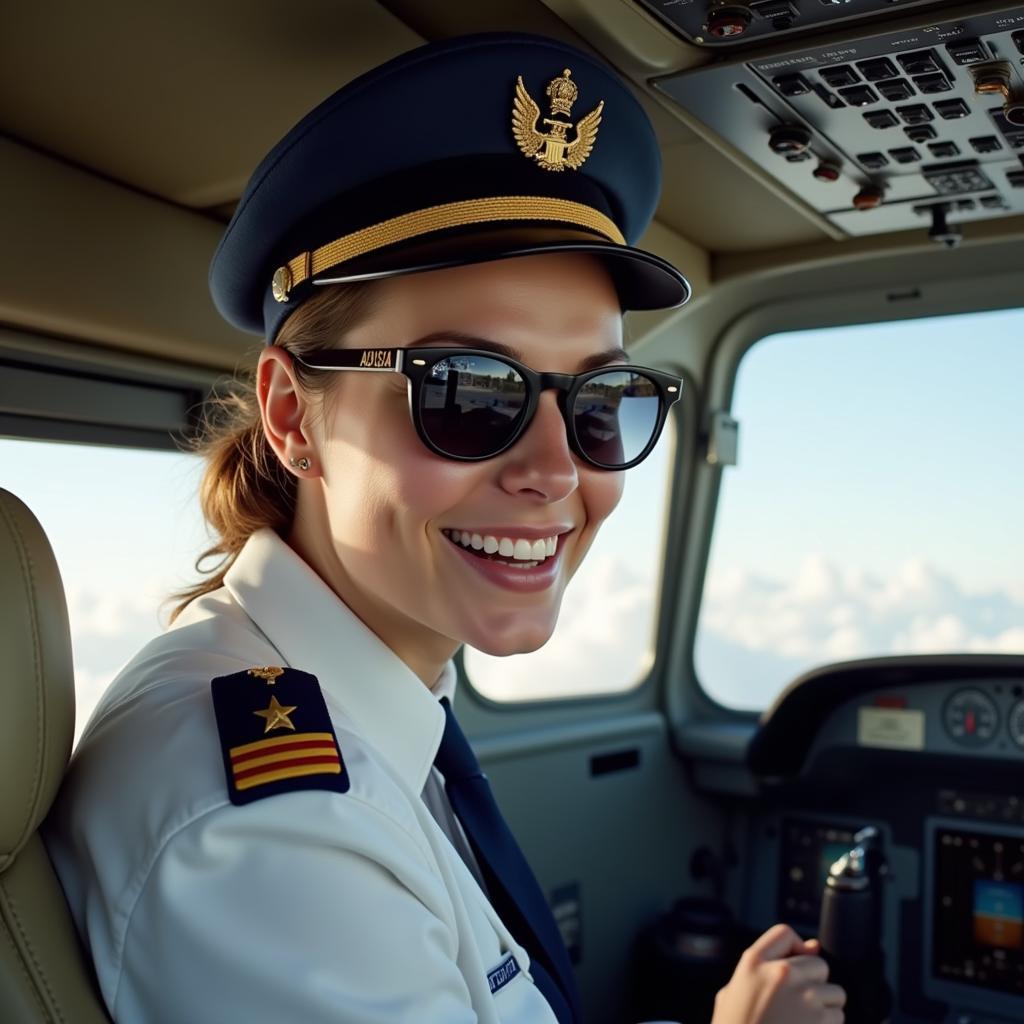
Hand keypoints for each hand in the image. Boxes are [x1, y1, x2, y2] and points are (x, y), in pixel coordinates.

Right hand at [711, 923, 845, 1023]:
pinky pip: (839, 1018)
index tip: (794, 966)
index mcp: (753, 962)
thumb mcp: (732, 992)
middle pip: (818, 964)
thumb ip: (766, 965)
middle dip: (813, 984)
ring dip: (825, 1008)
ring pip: (835, 993)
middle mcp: (781, 974)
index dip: (794, 948)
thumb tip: (813, 947)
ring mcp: (804, 999)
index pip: (784, 933)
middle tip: (796, 1005)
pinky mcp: (821, 1023)